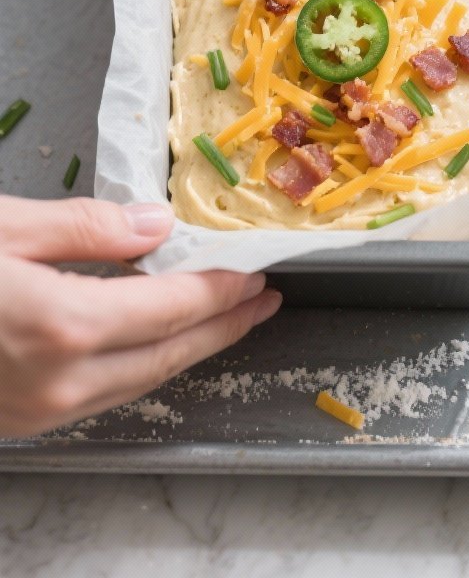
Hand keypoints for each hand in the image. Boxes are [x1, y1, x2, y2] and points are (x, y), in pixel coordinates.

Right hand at [0, 194, 279, 436]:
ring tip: (224, 320)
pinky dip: (144, 365)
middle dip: (224, 325)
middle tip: (263, 300)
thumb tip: (154, 225)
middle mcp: (59, 381)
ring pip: (140, 382)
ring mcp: (40, 411)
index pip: (170, 307)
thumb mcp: (2, 227)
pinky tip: (157, 343)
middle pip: (168, 354)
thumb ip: (84, 227)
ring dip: (190, 349)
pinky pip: (104, 396)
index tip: (254, 272)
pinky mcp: (22, 422)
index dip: (219, 289)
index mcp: (62, 324)